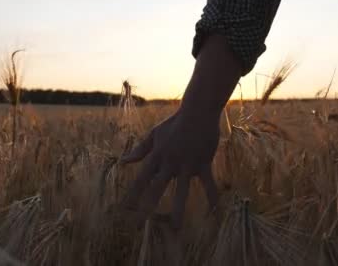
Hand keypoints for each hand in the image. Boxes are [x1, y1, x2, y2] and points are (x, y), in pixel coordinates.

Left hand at [120, 111, 219, 228]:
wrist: (198, 112)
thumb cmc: (175, 123)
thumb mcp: (155, 134)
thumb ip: (140, 150)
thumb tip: (123, 162)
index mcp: (157, 156)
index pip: (141, 179)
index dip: (133, 194)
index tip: (124, 209)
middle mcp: (170, 162)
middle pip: (157, 188)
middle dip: (148, 206)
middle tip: (141, 224)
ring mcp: (187, 164)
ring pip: (181, 191)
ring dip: (177, 209)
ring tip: (175, 227)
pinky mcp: (203, 163)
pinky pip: (208, 183)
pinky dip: (211, 196)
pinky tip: (213, 210)